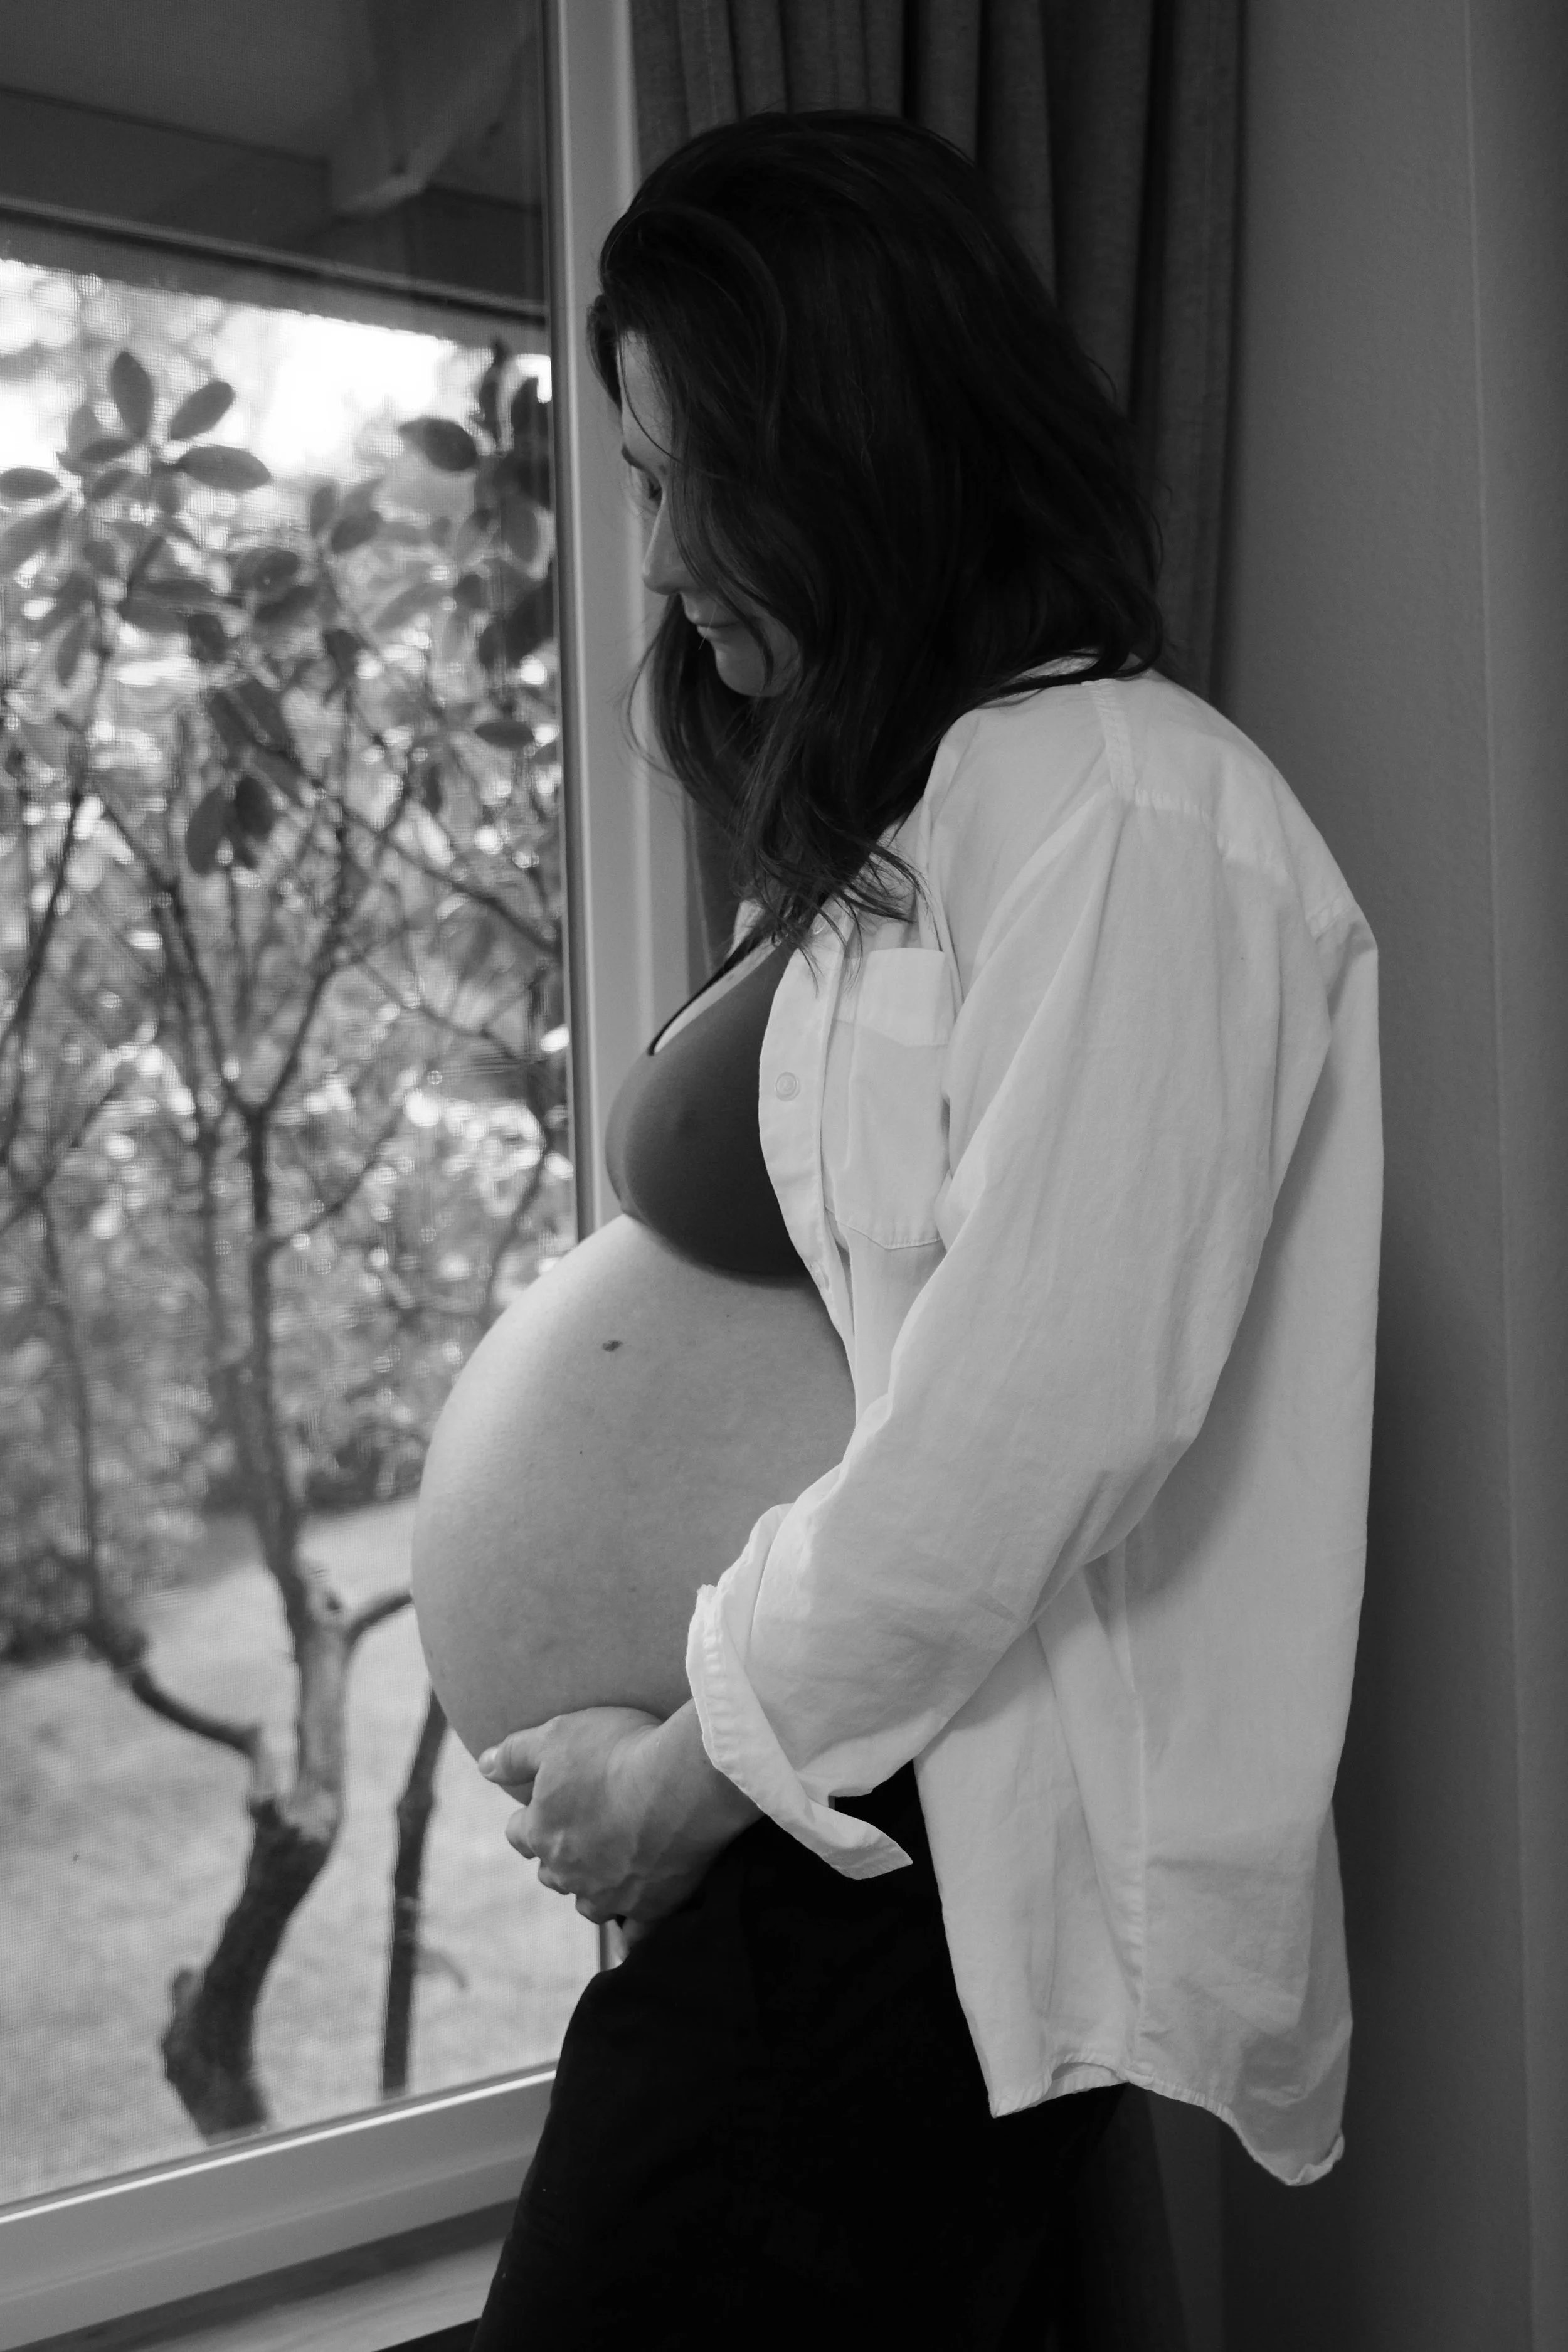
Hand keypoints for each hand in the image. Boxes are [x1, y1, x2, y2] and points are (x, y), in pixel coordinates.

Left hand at [479, 1701, 760, 1927]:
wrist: (683, 1784)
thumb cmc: (617, 1753)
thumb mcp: (557, 1735)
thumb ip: (515, 1753)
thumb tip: (483, 1766)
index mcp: (542, 1831)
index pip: (519, 1833)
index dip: (530, 1818)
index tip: (545, 1805)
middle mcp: (568, 1871)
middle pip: (551, 1872)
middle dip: (560, 1856)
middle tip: (584, 1832)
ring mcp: (609, 1894)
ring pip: (588, 1903)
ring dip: (592, 1888)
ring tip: (611, 1870)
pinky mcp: (650, 1907)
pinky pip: (636, 1933)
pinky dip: (634, 1932)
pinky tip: (638, 1925)